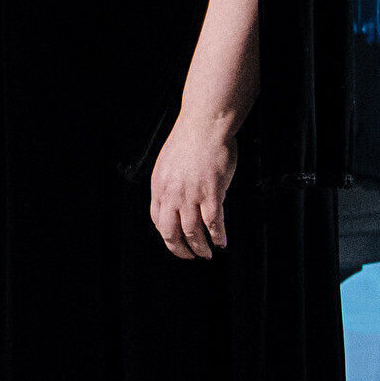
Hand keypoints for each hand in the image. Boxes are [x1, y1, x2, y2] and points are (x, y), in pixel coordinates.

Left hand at [149, 115, 237, 259]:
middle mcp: (172, 194)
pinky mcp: (211, 193)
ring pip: (193, 232)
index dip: (167, 236)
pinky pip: (213, 223)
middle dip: (180, 250)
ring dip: (200, 247)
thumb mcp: (169, 164)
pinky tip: (221, 242)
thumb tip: (177, 201)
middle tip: (190, 256)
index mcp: (159, 187)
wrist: (204, 125)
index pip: (158, 221)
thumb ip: (171, 184)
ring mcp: (191, 195)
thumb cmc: (190, 140)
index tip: (176, 242)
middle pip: (171, 233)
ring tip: (207, 253)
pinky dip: (218, 236)